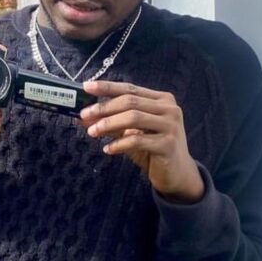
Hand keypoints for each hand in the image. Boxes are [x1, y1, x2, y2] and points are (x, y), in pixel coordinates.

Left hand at [79, 80, 204, 201]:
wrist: (177, 173)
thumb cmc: (152, 149)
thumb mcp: (131, 132)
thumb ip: (112, 122)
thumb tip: (84, 117)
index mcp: (162, 100)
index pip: (130, 88)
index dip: (107, 87)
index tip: (86, 87)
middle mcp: (170, 109)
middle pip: (130, 101)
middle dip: (104, 107)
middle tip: (84, 115)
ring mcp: (171, 126)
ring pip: (134, 118)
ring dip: (109, 124)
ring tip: (92, 132)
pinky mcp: (168, 145)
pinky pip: (138, 140)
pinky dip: (119, 143)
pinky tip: (108, 149)